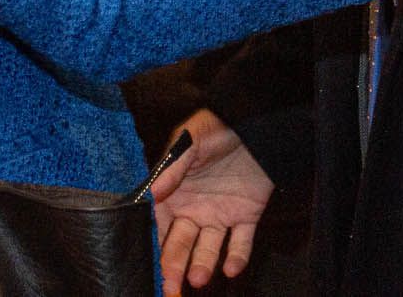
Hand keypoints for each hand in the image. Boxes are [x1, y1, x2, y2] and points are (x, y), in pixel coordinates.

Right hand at [151, 109, 272, 295]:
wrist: (257, 122)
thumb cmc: (216, 127)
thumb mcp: (189, 141)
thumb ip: (171, 169)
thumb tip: (150, 194)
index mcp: (175, 193)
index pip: (158, 225)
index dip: (152, 244)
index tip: (146, 264)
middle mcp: (194, 209)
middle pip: (180, 244)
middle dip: (172, 266)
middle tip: (169, 287)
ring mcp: (220, 215)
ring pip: (208, 249)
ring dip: (203, 265)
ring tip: (199, 278)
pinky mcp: (246, 216)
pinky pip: (241, 242)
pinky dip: (237, 257)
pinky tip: (231, 268)